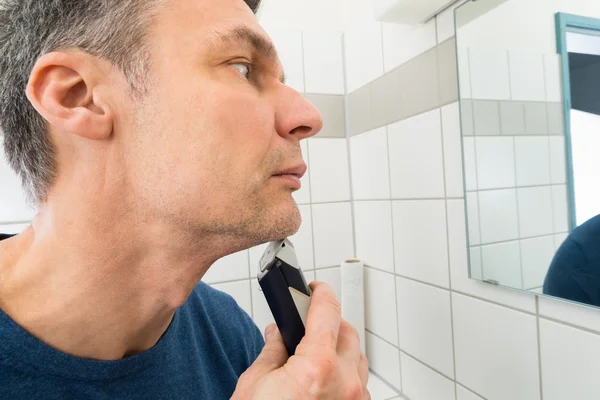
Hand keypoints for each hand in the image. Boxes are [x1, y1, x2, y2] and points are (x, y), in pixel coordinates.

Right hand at [232, 282, 369, 399]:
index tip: (316, 288)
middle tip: (307, 323)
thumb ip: (274, 349)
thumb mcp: (256, 383)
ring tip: (315, 351)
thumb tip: (278, 332)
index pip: (327, 310)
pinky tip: (324, 378)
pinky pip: (359, 382)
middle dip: (329, 321)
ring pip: (358, 356)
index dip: (320, 292)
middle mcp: (344, 383)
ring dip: (340, 347)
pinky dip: (345, 372)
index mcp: (316, 367)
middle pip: (347, 331)